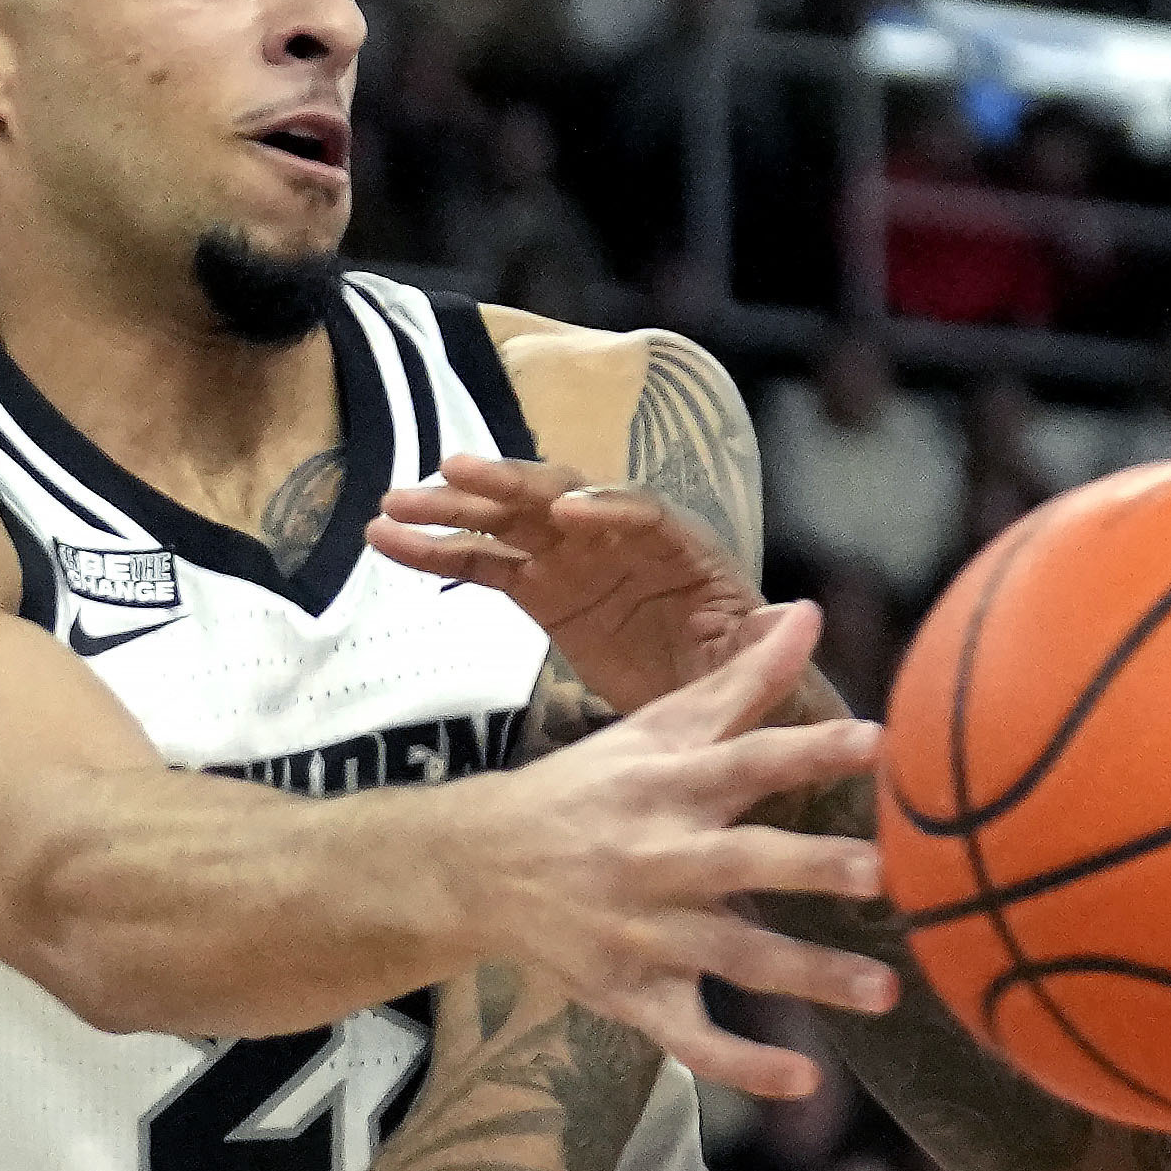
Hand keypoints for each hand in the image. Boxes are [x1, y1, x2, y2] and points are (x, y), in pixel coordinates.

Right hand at [371, 450, 773, 715]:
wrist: (705, 699)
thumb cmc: (734, 669)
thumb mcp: (750, 660)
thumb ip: (758, 640)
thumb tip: (783, 618)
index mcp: (676, 545)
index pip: (638, 513)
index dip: (603, 509)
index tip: (566, 516)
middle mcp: (616, 534)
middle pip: (558, 497)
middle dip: (508, 485)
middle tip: (453, 471)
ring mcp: (570, 556)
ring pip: (507, 521)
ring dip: (451, 510)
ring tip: (393, 504)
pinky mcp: (539, 588)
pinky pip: (483, 562)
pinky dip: (437, 552)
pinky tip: (387, 541)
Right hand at [456, 600, 897, 1099]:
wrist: (478, 867)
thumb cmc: (587, 788)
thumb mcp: (652, 729)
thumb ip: (738, 680)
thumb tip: (807, 611)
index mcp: (666, 785)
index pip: (746, 760)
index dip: (809, 750)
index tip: (879, 741)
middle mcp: (657, 858)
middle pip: (741, 863)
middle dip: (810, 869)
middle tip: (883, 875)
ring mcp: (644, 934)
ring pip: (733, 959)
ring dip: (809, 977)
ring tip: (884, 993)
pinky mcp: (632, 995)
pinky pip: (691, 1039)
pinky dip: (743, 1065)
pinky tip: (805, 1083)